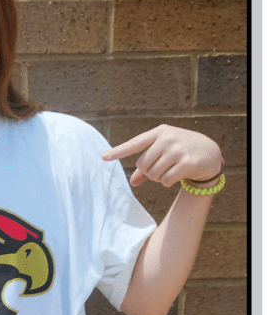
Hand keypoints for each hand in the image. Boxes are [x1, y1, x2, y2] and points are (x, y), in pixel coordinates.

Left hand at [101, 125, 222, 186]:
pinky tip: (178, 176)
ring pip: (153, 175)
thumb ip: (148, 166)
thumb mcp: (165, 152)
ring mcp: (178, 149)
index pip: (135, 143)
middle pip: (143, 165)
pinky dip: (168, 183)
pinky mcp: (187, 162)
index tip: (103, 157)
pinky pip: (166, 180)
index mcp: (160, 132)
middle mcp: (167, 138)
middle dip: (149, 172)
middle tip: (162, 169)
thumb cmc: (182, 151)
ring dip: (159, 178)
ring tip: (171, 170)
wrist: (211, 152)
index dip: (118, 151)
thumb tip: (132, 182)